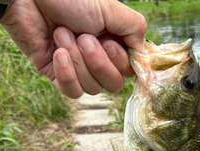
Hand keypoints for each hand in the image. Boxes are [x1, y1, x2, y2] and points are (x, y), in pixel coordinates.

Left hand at [0, 0, 146, 97]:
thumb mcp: (110, 9)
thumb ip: (135, 29)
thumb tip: (142, 53)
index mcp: (113, 41)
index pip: (129, 70)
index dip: (120, 63)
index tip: (109, 43)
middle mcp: (98, 57)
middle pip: (113, 85)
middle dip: (98, 62)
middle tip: (83, 36)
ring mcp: (78, 68)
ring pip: (92, 88)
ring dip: (77, 60)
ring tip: (62, 34)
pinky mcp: (57, 74)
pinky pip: (72, 91)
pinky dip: (66, 73)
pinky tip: (57, 53)